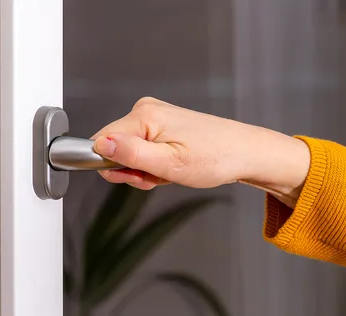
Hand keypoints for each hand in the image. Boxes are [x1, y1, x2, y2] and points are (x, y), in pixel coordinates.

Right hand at [91, 97, 310, 207]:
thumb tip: (101, 146)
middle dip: (133, 170)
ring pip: (128, 152)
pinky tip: (172, 165)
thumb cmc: (215, 158)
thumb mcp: (169, 165)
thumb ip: (131, 155)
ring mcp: (154, 115)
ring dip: (145, 169)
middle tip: (159, 176)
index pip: (101, 142)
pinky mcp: (161, 123)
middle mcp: (146, 109)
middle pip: (114, 148)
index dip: (114, 166)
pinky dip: (154, 163)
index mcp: (144, 115)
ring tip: (170, 171)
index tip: (140, 175)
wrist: (245, 153)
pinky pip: (142, 148)